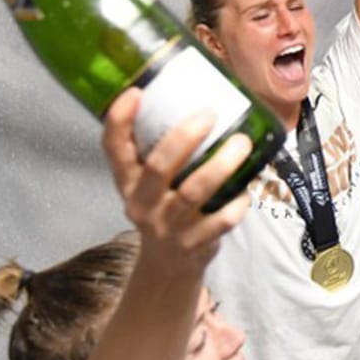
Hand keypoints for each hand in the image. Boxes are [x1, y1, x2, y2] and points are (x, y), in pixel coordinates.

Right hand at [102, 89, 249, 273]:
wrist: (168, 266)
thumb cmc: (164, 208)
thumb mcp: (151, 184)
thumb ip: (164, 152)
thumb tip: (201, 100)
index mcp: (127, 182)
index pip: (113, 149)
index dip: (120, 121)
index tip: (136, 92)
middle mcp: (141, 203)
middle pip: (157, 166)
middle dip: (184, 137)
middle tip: (209, 114)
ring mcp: (166, 225)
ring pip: (193, 191)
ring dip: (221, 165)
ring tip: (242, 143)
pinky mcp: (193, 244)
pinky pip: (220, 220)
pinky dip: (236, 203)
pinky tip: (246, 191)